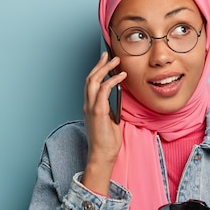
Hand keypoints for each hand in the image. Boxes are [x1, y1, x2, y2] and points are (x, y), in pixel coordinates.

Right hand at [81, 52, 126, 194]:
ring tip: (116, 61)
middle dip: (100, 65)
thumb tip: (118, 97)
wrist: (102, 155)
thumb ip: (110, 108)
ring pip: (94, 81)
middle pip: (90, 78)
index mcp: (90, 107)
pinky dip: (112, 81)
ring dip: (105, 69)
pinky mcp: (97, 112)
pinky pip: (103, 91)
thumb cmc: (107, 141)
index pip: (91, 84)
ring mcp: (91, 108)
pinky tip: (121, 76)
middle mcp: (87, 105)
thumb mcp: (110, 120)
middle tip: (109, 55)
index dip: (97, 71)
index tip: (105, 62)